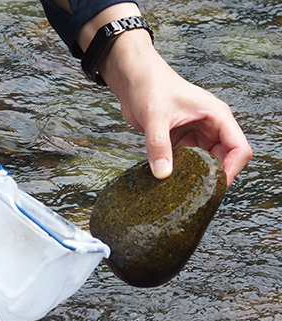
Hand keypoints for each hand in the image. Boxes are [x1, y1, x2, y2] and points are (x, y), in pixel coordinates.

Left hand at [101, 31, 251, 186]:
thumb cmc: (149, 85)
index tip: (215, 186)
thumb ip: (158, 146)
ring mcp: (196, 133)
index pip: (239, 148)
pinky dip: (181, 170)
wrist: (132, 78)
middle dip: (212, 176)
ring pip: (205, 161)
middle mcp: (210, 125)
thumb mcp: (155, 117)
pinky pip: (188, 160)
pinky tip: (169, 178)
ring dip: (195, 174)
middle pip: (224, 158)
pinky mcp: (180, 138)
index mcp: (216, 115)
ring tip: (181, 188)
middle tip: (196, 193)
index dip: (231, 170)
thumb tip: (163, 173)